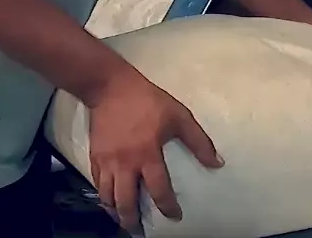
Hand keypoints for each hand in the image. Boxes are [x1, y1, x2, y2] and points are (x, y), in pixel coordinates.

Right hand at [88, 71, 222, 232]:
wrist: (110, 87)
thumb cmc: (147, 101)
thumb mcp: (179, 116)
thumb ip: (199, 141)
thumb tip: (216, 163)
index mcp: (147, 154)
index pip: (159, 190)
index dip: (168, 207)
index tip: (175, 216)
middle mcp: (125, 163)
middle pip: (126, 202)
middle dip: (133, 220)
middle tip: (139, 230)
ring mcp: (107, 161)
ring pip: (107, 197)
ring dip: (115, 212)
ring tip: (123, 219)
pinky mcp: (94, 156)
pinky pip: (96, 183)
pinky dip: (103, 195)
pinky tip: (109, 199)